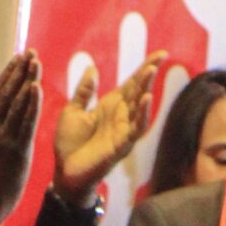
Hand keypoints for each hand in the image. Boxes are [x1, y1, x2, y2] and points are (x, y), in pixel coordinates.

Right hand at [0, 52, 42, 225]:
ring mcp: (3, 138)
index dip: (8, 74)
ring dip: (27, 80)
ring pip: (17, 104)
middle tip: (31, 52)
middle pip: (7, 93)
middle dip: (20, 71)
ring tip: (36, 62)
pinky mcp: (16, 150)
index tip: (19, 57)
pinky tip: (36, 87)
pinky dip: (31, 104)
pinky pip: (25, 122)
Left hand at [53, 52, 162, 209]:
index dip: (145, 68)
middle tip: (160, 56)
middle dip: (149, 73)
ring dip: (146, 88)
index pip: (132, 83)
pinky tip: (146, 99)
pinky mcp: (122, 144)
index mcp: (110, 105)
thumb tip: (92, 68)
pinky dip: (142, 114)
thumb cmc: (69, 143)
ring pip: (139, 106)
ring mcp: (124, 129)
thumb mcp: (73, 111)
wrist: (65, 171)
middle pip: (139, 89)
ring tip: (151, 70)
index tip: (160, 54)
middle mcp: (121, 115)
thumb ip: (84, 91)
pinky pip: (135, 128)